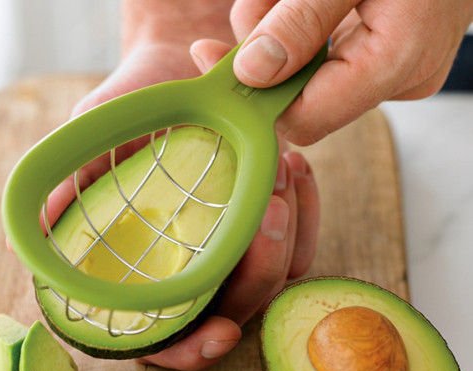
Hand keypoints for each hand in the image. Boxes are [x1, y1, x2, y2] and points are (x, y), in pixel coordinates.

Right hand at [44, 2, 319, 370]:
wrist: (175, 77)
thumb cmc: (131, 114)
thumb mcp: (93, 143)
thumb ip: (73, 186)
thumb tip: (44, 230)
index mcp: (149, 270)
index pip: (169, 336)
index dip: (192, 349)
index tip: (219, 334)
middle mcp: (196, 270)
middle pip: (236, 307)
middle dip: (260, 268)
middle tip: (268, 204)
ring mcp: (238, 252)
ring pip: (278, 278)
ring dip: (287, 236)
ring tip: (280, 167)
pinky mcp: (273, 228)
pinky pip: (304, 244)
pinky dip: (308, 212)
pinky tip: (294, 169)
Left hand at [193, 0, 472, 145]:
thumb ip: (300, 21)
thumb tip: (252, 72)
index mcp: (395, 61)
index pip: (305, 118)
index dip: (255, 98)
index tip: (213, 60)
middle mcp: (399, 80)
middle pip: (303, 99)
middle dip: (267, 57)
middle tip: (255, 7)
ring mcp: (396, 73)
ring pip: (312, 78)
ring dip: (283, 37)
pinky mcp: (389, 61)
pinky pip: (331, 62)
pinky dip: (306, 34)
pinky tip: (305, 3)